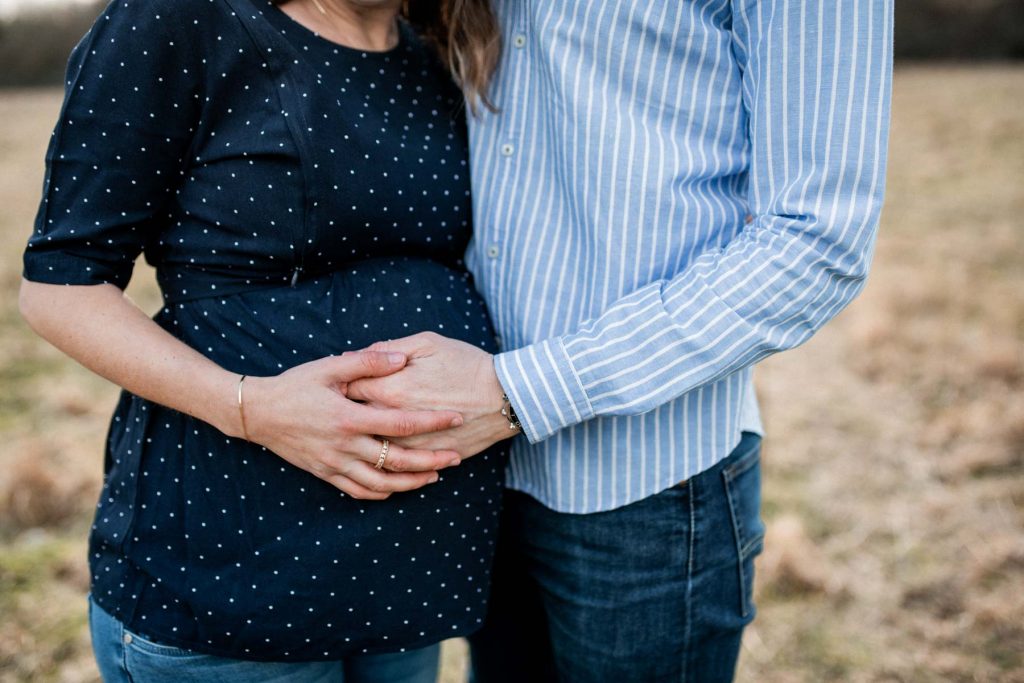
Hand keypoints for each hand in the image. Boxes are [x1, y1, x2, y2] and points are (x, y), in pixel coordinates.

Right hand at [239, 351, 464, 499]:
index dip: (433, 422)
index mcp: (350, 418)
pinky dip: (382, 492)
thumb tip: (402, 357)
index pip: (402, 423)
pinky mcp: (325, 474)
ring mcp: (335, 464)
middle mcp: (345, 446)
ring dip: (412, 482)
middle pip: (399, 461)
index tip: (456, 417)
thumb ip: (368, 361)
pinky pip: (359, 491)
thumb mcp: (330, 367)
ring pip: (382, 483)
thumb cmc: (295, 385)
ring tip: (435, 476)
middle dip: (432, 461)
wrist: (258, 413)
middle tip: (456, 457)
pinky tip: (398, 487)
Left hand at [346, 333, 517, 457]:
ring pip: (372, 448)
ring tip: (358, 431)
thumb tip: (354, 354)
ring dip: (362, 439)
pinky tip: (382, 451)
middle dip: (346, 413)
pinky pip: (395, 466)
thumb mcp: (427, 343)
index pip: (347, 389)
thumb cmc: (466, 364)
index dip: (340, 384)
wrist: (504, 396)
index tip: (339, 382)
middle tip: (343, 408)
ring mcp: (410, 443)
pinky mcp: (426, 457)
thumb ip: (387, 349)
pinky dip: (384, 460)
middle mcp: (394, 420)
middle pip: (354, 421)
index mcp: (390, 389)